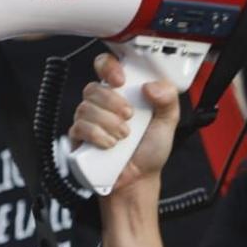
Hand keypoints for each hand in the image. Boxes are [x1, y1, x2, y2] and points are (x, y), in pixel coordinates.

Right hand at [68, 52, 181, 197]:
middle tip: (129, 117)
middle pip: (93, 88)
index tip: (121, 80)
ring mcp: (88, 120)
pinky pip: (79, 128)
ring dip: (108, 122)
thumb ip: (168, 100)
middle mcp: (102, 103)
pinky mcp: (79, 138)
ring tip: (123, 137)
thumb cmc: (150, 150)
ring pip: (85, 107)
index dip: (108, 67)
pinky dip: (97, 136)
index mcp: (122, 93)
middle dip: (112, 103)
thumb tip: (151, 85)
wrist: (138, 180)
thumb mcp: (167, 122)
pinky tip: (110, 145)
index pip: (105, 67)